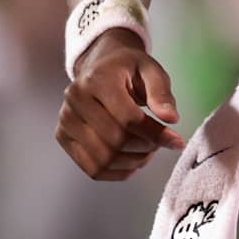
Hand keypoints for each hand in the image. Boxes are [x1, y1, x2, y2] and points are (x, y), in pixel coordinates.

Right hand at [56, 28, 184, 180]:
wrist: (99, 65)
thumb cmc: (128, 68)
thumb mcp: (151, 69)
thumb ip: (161, 93)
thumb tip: (171, 118)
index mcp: (98, 79)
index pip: (128, 118)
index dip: (155, 134)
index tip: (176, 140)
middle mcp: (75, 99)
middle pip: (114, 141)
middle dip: (144, 148)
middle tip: (160, 144)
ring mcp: (66, 119)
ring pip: (102, 159)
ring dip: (132, 162)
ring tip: (148, 152)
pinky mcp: (63, 136)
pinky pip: (91, 167)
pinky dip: (116, 172)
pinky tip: (133, 162)